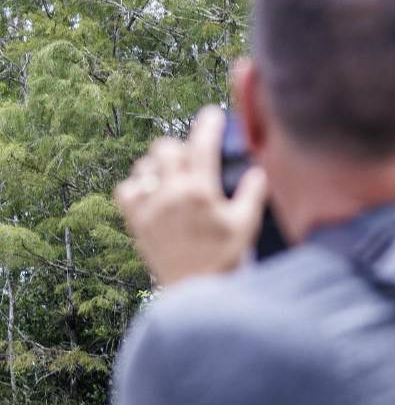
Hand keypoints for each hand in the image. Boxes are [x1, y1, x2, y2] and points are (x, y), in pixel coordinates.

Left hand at [116, 106, 268, 287]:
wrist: (194, 290)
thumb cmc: (224, 259)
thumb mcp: (246, 226)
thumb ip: (252, 193)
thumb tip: (258, 170)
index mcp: (200, 192)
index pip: (202, 145)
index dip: (208, 124)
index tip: (212, 114)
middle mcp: (171, 194)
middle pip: (166, 148)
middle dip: (181, 146)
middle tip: (194, 155)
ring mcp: (150, 207)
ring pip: (145, 166)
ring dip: (159, 164)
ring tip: (173, 174)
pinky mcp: (137, 222)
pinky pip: (126, 190)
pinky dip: (137, 185)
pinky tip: (151, 192)